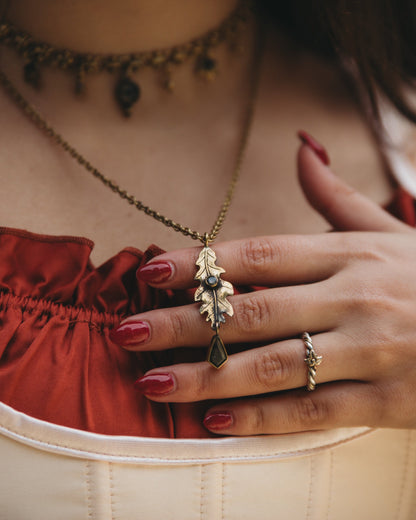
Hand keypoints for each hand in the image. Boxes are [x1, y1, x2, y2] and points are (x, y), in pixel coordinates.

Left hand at [111, 133, 415, 434]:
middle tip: (127, 332)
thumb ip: (336, 196)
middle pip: (252, 309)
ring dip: (208, 375)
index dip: (201, 263)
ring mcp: (372, 349)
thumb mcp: (387, 230)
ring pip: (274, 364)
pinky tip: (213, 421)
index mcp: (348, 253)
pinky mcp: (389, 400)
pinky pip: (315, 411)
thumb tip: (302, 151)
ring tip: (153, 382)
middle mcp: (355, 297)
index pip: (259, 253)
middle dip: (185, 323)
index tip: (149, 272)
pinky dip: (262, 418)